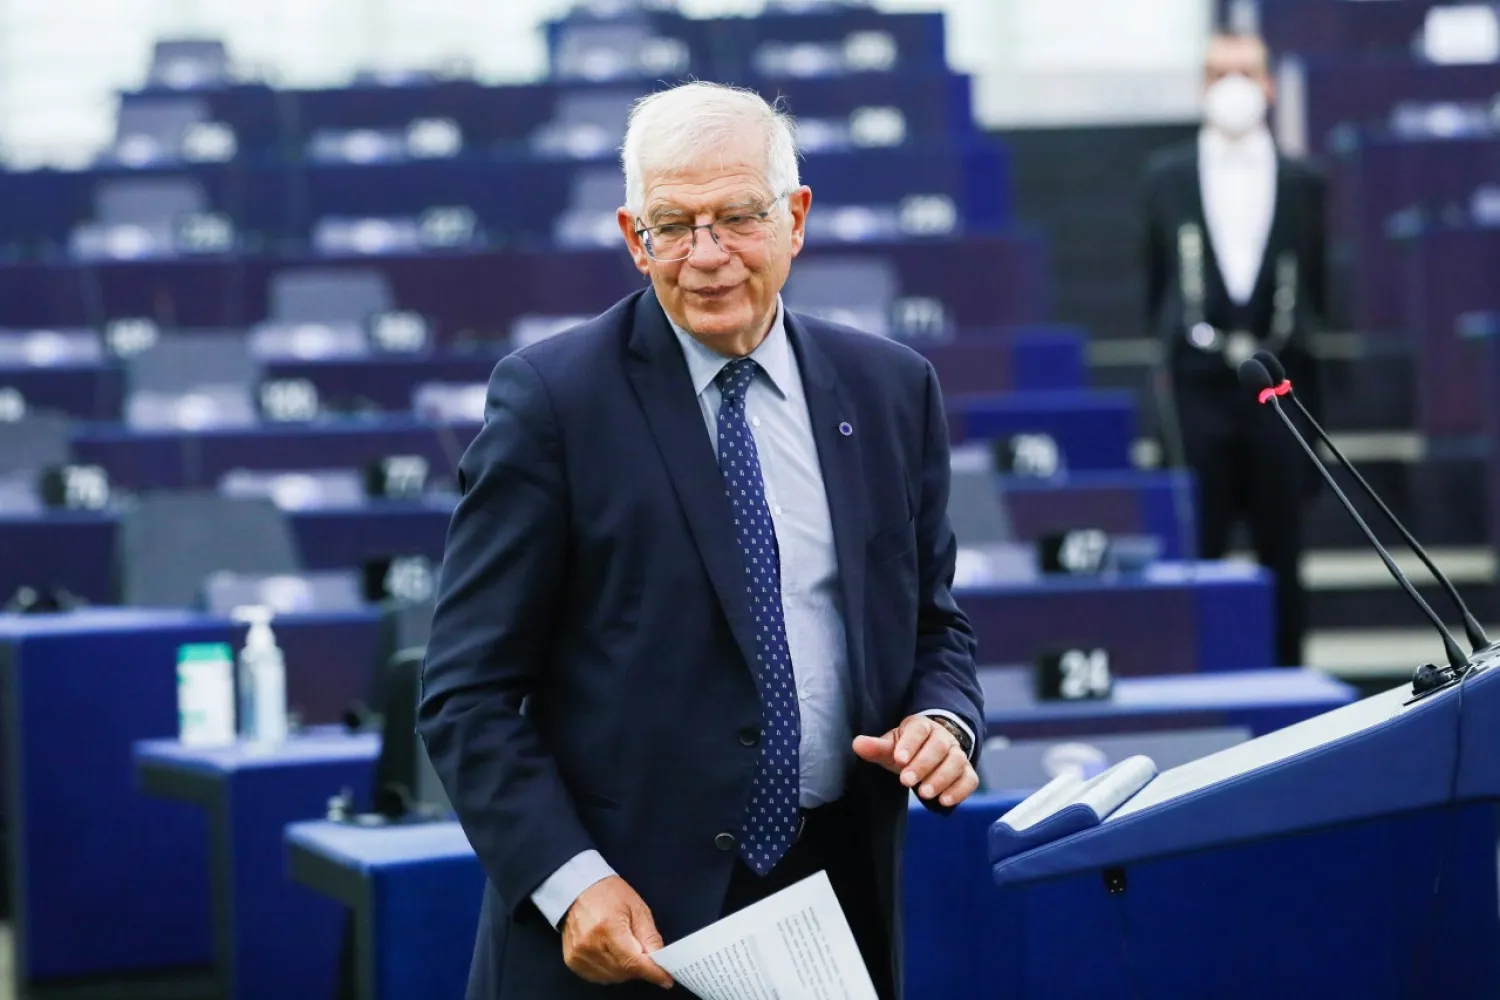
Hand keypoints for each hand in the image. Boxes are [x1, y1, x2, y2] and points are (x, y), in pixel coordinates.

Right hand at [560, 875, 673, 988]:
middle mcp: (590, 944)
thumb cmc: (609, 894)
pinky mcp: (572, 961)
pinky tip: (612, 953)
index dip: (652, 972)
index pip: (633, 962)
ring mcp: (579, 955)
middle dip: (639, 966)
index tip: (665, 979)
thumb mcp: (637, 908)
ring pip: (613, 977)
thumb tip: (660, 960)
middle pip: (624, 972)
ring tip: (625, 947)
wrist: (579, 889)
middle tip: (643, 950)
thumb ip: (649, 936)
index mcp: (608, 928)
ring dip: (625, 969)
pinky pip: (599, 977)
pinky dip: (611, 970)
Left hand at [852, 714, 978, 807]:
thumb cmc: (906, 750)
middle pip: (939, 746)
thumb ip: (875, 747)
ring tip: (924, 794)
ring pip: (956, 762)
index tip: (898, 759)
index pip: (919, 730)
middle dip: (923, 764)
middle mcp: (943, 738)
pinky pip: (970, 779)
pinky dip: (960, 790)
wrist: (928, 752)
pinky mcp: (967, 772)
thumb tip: (857, 744)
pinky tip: (944, 801)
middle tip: (906, 781)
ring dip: (941, 778)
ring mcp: (957, 754)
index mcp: (922, 726)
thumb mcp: (890, 747)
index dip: (910, 743)